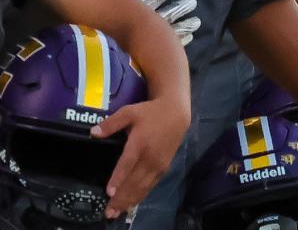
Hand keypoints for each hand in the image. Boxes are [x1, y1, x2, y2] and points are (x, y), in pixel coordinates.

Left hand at [91, 96, 189, 218]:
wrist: (177, 113)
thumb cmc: (150, 112)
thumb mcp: (129, 112)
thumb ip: (111, 123)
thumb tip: (93, 133)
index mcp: (140, 142)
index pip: (127, 163)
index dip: (118, 178)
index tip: (109, 192)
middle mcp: (150, 157)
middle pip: (135, 180)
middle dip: (121, 197)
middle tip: (108, 212)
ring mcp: (159, 164)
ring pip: (143, 186)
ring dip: (130, 200)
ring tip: (117, 212)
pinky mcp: (164, 167)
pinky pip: (151, 185)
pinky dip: (141, 195)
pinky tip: (132, 203)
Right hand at [109, 0, 199, 45]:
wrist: (111, 54)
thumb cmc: (109, 25)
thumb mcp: (110, 4)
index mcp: (141, 9)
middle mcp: (152, 21)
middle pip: (171, 12)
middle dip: (182, 7)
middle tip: (193, 2)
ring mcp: (157, 37)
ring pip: (176, 28)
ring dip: (186, 24)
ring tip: (197, 21)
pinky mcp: (159, 50)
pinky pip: (174, 44)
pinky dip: (182, 39)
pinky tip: (190, 37)